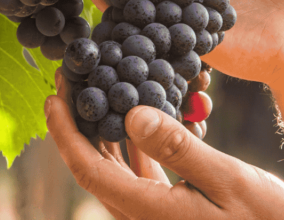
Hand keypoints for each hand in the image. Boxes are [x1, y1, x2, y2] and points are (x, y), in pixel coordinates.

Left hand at [46, 71, 283, 219]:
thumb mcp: (229, 180)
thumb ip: (179, 148)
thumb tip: (130, 114)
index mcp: (150, 212)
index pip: (90, 170)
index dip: (66, 133)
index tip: (54, 95)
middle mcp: (144, 217)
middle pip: (95, 166)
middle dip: (79, 122)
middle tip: (73, 77)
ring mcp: (155, 215)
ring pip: (115, 168)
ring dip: (104, 129)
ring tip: (102, 86)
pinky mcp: (171, 210)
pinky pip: (140, 173)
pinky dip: (135, 142)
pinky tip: (142, 112)